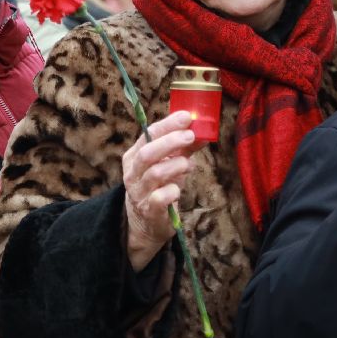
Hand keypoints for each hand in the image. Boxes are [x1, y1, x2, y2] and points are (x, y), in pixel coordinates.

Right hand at [124, 110, 195, 271]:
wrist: (146, 221)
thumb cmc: (159, 185)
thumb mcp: (169, 163)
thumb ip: (184, 148)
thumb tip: (203, 131)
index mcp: (134, 156)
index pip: (148, 135)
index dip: (168, 125)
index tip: (186, 116)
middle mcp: (133, 173)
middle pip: (147, 153)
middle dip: (170, 142)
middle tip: (190, 136)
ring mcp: (139, 192)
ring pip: (155, 174)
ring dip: (177, 165)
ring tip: (189, 164)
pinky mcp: (149, 210)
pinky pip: (159, 198)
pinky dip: (172, 191)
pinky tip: (178, 189)